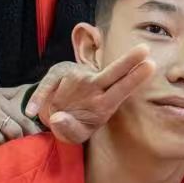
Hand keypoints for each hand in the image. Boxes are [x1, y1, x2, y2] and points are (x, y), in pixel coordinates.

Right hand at [25, 46, 155, 143]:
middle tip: (145, 48)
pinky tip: (32, 111)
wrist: (55, 115)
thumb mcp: (73, 134)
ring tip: (89, 78)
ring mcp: (76, 79)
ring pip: (79, 75)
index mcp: (104, 103)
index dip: (135, 78)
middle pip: (112, 73)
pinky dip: (40, 97)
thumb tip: (58, 118)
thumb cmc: (73, 125)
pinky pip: (48, 85)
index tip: (150, 64)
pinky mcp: (56, 76)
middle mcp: (94, 87)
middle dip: (128, 61)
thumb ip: (68, 129)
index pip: (122, 89)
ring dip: (79, 77)